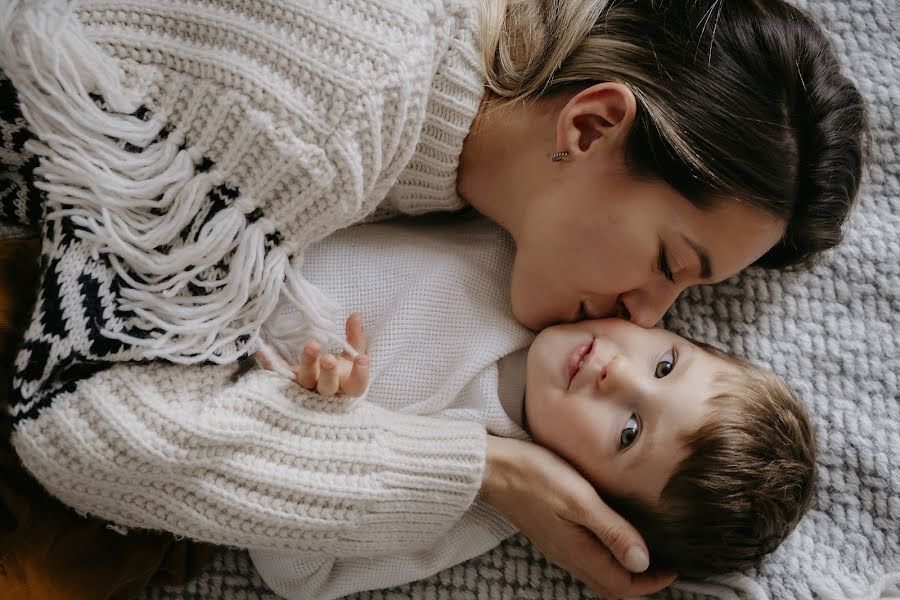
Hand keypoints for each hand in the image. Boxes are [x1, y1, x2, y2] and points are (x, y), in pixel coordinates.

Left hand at [256, 312, 369, 396]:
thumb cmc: (340, 374)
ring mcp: (306, 388)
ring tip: (311, 345)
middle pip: (328, 386)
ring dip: (308, 363)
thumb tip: (355, 315)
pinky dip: (271, 362)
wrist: (317, 393)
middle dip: (329, 372)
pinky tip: (263, 349)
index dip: (360, 374)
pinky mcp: (287, 384)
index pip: (356, 384)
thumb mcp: (351, 356)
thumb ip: (355, 338)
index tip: (362, 359)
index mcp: (346, 385)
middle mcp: (326, 390)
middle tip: (328, 358)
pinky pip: (279, 374)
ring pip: (306, 380)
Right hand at [479, 435, 676, 599]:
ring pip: (597, 573)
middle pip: (610, 586)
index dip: (652, 583)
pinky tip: (612, 534)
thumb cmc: (535, 476)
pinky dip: (605, 556)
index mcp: (577, 552)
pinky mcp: (550, 533)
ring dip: (622, 569)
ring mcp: (557, 546)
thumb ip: (612, 531)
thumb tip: (642, 562)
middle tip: (663, 563)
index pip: (622, 585)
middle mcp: (567, 556)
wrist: (492, 468)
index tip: (674, 567)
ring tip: (644, 550)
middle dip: (639, 581)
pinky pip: (584, 558)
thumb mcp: (580, 500)